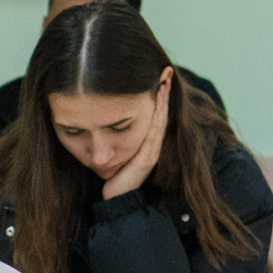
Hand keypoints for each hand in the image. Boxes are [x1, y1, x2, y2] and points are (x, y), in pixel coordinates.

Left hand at [101, 78, 169, 199]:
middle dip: (164, 92)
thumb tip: (107, 122)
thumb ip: (118, 140)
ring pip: (160, 121)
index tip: (158, 77)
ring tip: (163, 83)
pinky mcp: (147, 158)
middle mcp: (152, 146)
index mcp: (146, 143)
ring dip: (162, 101)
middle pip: (161, 113)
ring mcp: (151, 152)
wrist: (116, 201)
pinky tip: (157, 106)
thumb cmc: (114, 178)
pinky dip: (156, 118)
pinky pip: (153, 134)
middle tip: (165, 71)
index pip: (155, 115)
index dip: (158, 96)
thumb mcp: (117, 153)